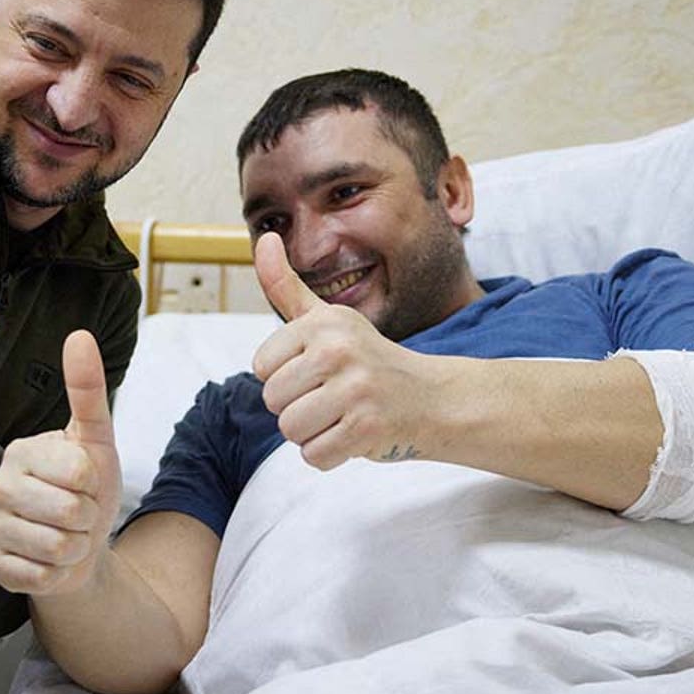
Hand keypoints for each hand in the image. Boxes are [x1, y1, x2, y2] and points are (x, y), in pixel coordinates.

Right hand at [0, 330, 118, 594]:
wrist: (79, 545)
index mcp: (21, 451)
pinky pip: (40, 576)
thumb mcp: (95, 439)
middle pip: (69, 512)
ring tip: (67, 537)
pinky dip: (58, 574)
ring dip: (76, 548)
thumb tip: (79, 335)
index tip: (85, 483)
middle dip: (89, 519)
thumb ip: (87, 389)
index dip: (96, 485)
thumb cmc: (86, 489)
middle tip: (78, 514)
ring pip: (57, 548)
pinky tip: (50, 561)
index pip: (79, 472)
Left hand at [252, 231, 436, 469]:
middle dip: (298, 408)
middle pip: (273, 401)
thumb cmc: (368, 359)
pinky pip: (314, 456)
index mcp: (324, 323)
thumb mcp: (328, 319)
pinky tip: (354, 435)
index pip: (262, 367)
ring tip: (342, 415)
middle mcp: (339, 350)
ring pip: (290, 430)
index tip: (318, 371)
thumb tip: (265, 238)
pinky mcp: (367, 427)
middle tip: (334, 397)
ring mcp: (355, 389)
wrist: (432, 398)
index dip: (285, 376)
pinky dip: (330, 455)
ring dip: (313, 433)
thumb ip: (287, 286)